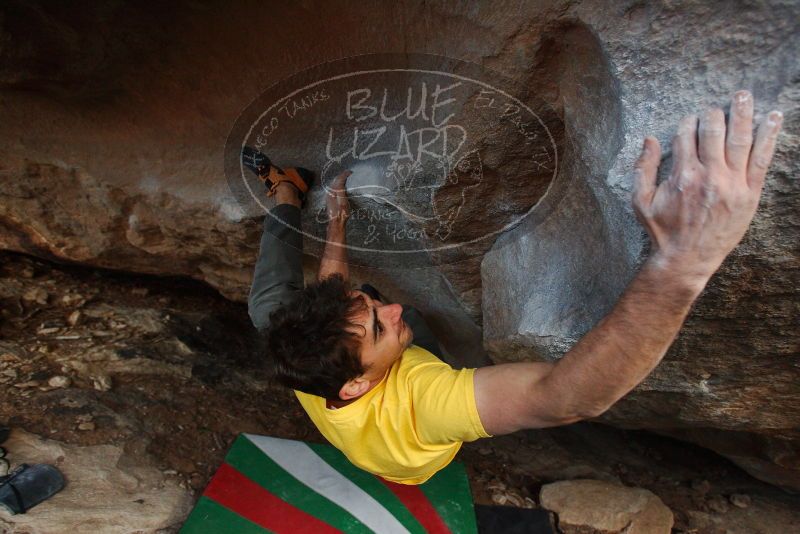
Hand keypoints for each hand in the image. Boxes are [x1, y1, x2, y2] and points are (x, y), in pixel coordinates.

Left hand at [326, 170, 351, 224]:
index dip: (344, 174)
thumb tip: (342, 178)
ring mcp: (329, 195)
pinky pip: (333, 188)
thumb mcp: (343, 200)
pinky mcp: (329, 199)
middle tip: (349, 174)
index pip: (339, 179)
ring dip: (340, 180)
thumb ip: (341, 189)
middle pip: (335, 180)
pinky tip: (341, 187)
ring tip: (346, 179)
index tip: (350, 172)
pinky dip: (338, 185)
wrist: (336, 221)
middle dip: (342, 176)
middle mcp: (330, 192)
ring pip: (334, 184)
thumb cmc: (342, 212)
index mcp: (334, 191)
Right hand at [633, 90, 782, 283]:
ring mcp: (732, 184)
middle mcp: (709, 175)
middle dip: (713, 114)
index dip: (688, 123)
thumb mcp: (641, 201)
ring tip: (744, 94)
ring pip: (740, 138)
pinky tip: (774, 117)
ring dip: (743, 112)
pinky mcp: (750, 194)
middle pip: (714, 131)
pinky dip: (769, 135)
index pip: (687, 136)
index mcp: (682, 175)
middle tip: (714, 107)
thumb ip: (643, 169)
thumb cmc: (663, 231)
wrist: (687, 259)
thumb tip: (648, 140)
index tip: (690, 121)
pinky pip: (762, 158)